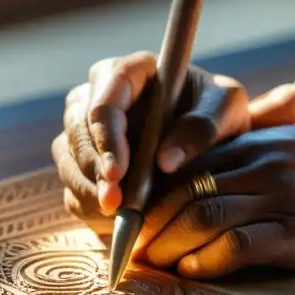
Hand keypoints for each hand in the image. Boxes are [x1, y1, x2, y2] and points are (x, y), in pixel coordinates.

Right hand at [51, 51, 249, 231]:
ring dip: (89, 191)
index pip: (104, 100)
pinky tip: (115, 221)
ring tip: (118, 216)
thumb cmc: (218, 111)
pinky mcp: (84, 165)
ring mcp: (86, 132)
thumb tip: (165, 161)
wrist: (215, 136)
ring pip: (69, 160)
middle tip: (116, 203)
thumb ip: (203, 126)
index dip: (106, 137)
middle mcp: (98, 96)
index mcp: (130, 72)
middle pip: (77, 132)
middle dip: (94, 170)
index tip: (120, 171)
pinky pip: (73, 188)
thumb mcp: (226, 108)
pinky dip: (90, 207)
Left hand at [134, 123, 294, 277]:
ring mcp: (286, 196)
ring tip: (150, 267)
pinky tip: (193, 272)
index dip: (155, 195)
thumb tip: (223, 181)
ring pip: (202, 215)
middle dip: (149, 224)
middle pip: (185, 190)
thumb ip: (266, 157)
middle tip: (128, 252)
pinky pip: (241, 244)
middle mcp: (268, 163)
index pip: (190, 165)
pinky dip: (208, 260)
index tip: (136, 220)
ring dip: (168, 244)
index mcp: (265, 142)